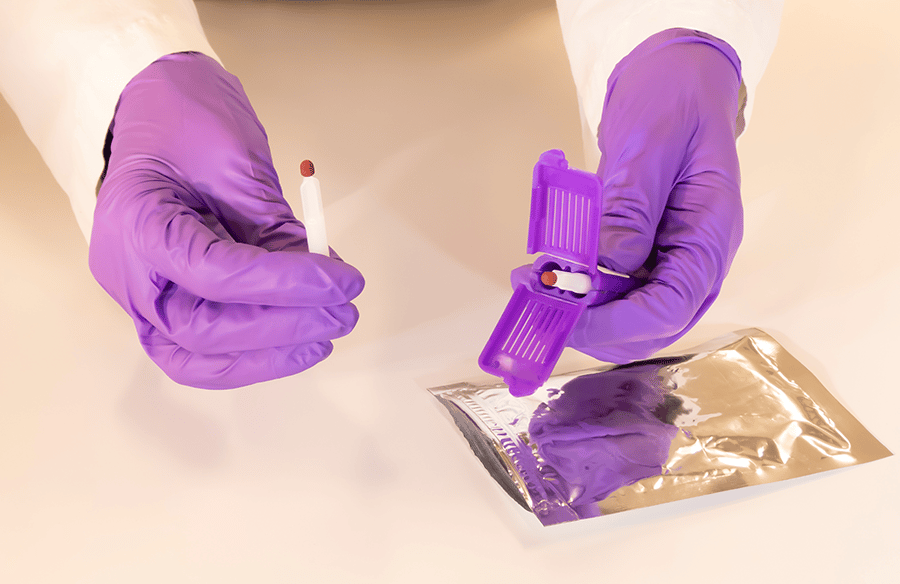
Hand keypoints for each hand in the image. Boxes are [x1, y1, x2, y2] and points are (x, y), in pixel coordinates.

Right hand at [90, 52, 363, 388]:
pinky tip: (303, 338)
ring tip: (327, 334)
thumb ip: (276, 227)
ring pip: (197, 358)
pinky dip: (255, 352)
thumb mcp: (236, 160)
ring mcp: (140, 297)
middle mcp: (128, 272)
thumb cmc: (188, 123)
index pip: (212, 274)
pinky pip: (204, 351)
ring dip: (269, 355)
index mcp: (136, 221)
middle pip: (201, 330)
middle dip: (282, 327)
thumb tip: (329, 279)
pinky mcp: (163, 308)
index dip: (284, 284)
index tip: (342, 281)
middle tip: (344, 312)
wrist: (155, 114)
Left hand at [568, 29, 743, 362]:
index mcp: (710, 236)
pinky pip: (612, 290)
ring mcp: (668, 261)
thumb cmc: (675, 102)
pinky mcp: (643, 255)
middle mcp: (693, 260)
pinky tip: (547, 269)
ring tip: (534, 279)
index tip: (568, 313)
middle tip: (538, 296)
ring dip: (579, 310)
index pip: (671, 307)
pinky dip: (578, 289)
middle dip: (592, 324)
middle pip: (648, 326)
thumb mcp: (652, 145)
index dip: (617, 322)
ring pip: (626, 316)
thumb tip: (608, 264)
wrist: (677, 82)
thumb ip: (632, 208)